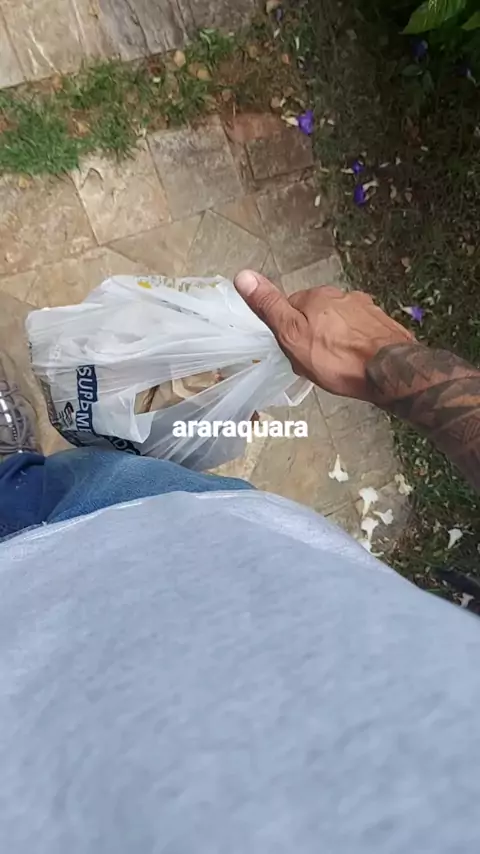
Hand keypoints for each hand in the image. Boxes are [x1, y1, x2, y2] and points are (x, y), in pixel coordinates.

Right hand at [234, 270, 413, 401]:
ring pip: (340, 324)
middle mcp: (342, 296)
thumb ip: (269, 306)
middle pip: (317, 315)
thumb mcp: (292, 335)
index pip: (292, 308)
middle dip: (313, 335)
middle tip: (314, 362)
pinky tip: (356, 363)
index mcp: (316, 297)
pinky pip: (360, 333)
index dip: (289, 331)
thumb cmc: (337, 358)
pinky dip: (356, 345)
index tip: (293, 350)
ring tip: (337, 366)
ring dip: (335, 340)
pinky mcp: (383, 324)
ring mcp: (365, 309)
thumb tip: (243, 276)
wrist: (389, 371)